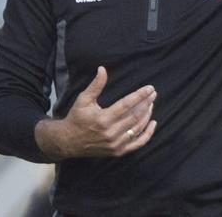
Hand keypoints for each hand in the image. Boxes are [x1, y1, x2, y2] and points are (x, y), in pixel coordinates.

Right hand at [35, 66, 156, 159]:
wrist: (67, 142)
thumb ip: (96, 85)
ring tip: (151, 104)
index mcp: (103, 118)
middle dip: (146, 103)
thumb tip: (102, 69)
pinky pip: (138, 144)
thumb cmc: (77, 117)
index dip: (140, 95)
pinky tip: (153, 123)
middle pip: (135, 116)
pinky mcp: (117, 151)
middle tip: (154, 94)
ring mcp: (115, 144)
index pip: (127, 104)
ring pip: (138, 128)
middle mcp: (110, 132)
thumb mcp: (84, 99)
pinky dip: (148, 134)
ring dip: (147, 115)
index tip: (150, 88)